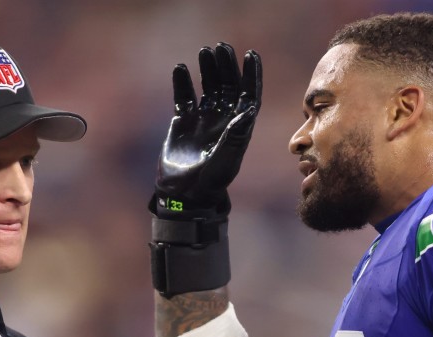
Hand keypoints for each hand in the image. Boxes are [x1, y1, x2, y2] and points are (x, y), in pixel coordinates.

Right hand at [154, 42, 261, 216]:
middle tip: (222, 47)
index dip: (251, 75)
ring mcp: (203, 120)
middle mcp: (223, 119)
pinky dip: (182, 84)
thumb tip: (250, 108)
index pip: (248, 95)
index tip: (251, 54)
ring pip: (208, 88)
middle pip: (228, 86)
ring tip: (205, 51)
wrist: (185, 194)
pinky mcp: (184, 122)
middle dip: (226, 66)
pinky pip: (184, 98)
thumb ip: (236, 135)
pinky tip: (181, 69)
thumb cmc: (211, 181)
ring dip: (207, 70)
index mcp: (239, 127)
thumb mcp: (226, 159)